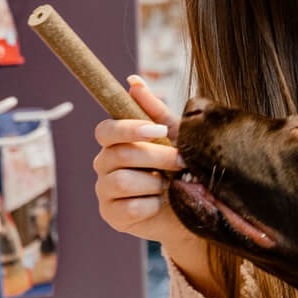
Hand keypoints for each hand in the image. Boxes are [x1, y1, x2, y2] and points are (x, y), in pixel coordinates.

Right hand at [92, 77, 189, 244]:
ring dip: (155, 182)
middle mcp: (104, 164)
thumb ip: (155, 110)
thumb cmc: (181, 168)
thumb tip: (133, 81)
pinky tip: (162, 203)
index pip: (105, 130)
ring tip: (171, 184)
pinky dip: (152, 205)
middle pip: (120, 154)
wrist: (193, 208)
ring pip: (122, 181)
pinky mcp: (112, 216)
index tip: (159, 131)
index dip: (129, 128)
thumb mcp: (175, 136)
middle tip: (181, 161)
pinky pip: (130, 207)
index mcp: (114, 142)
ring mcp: (105, 191)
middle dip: (156, 157)